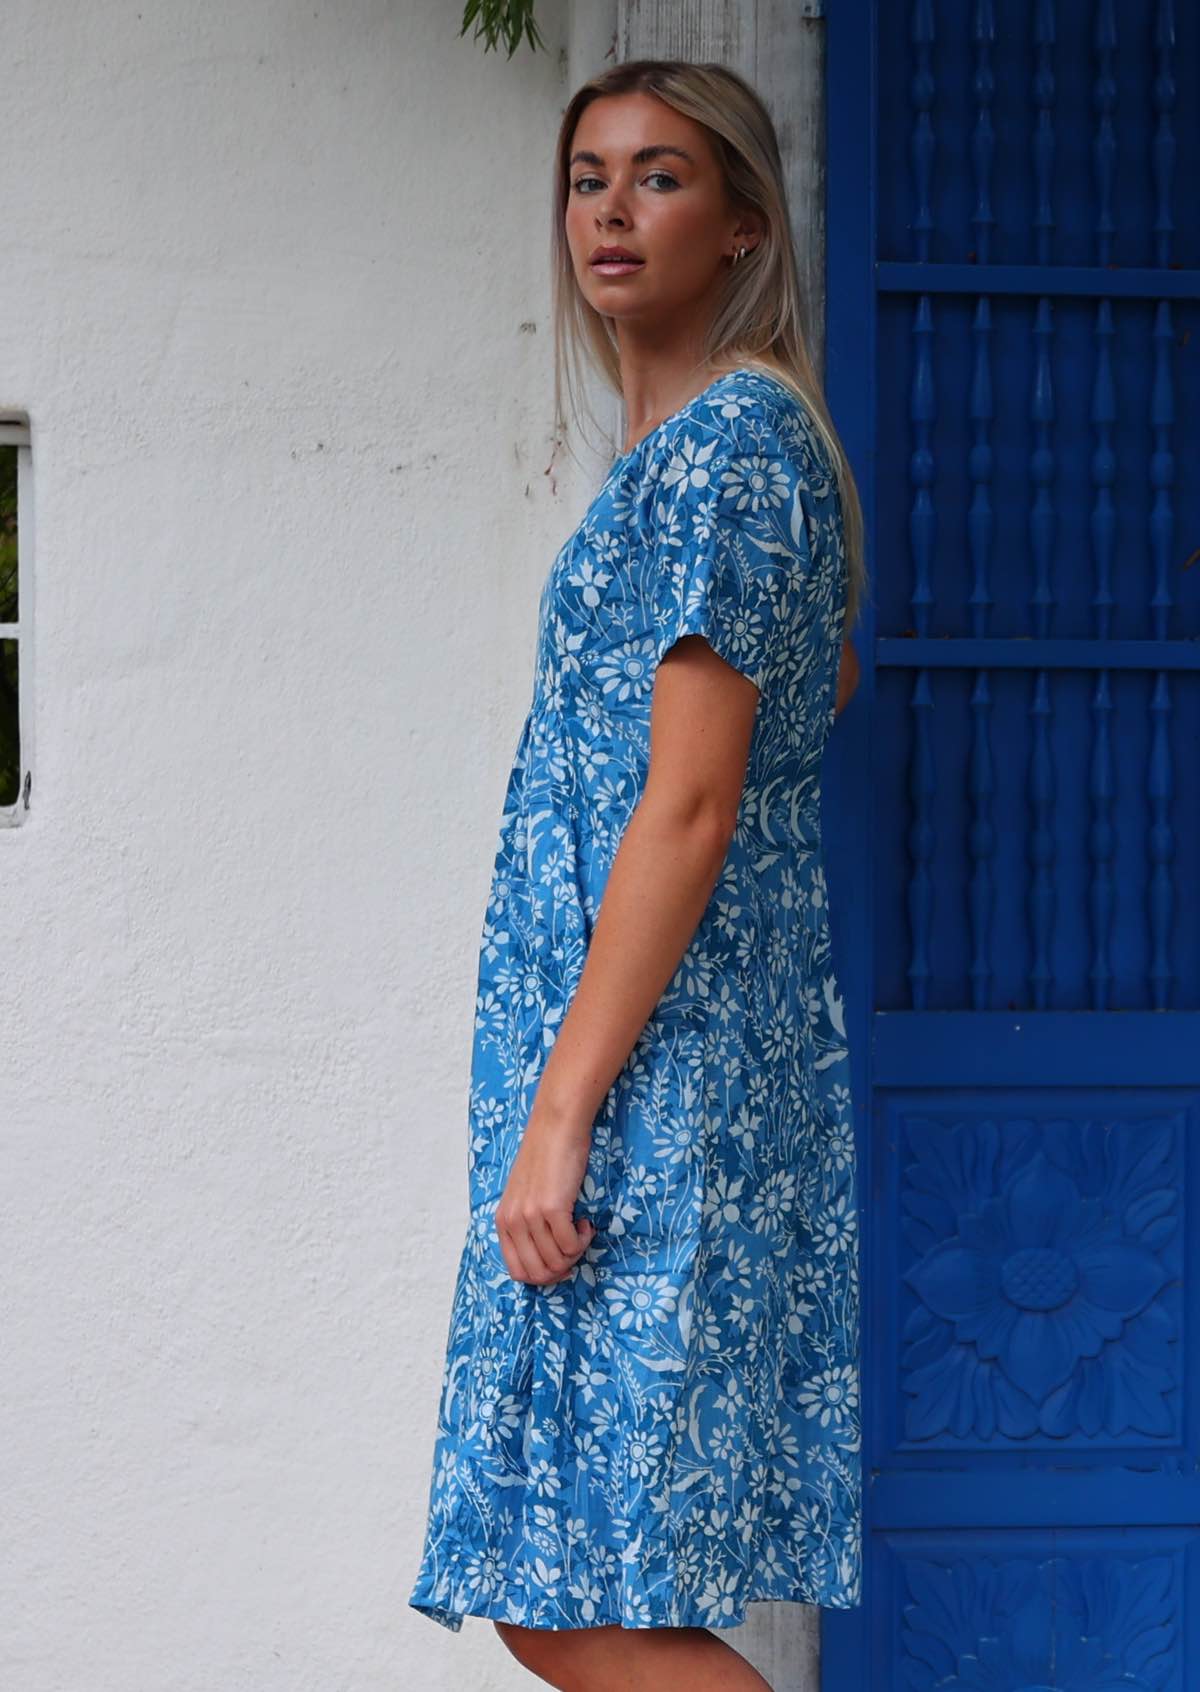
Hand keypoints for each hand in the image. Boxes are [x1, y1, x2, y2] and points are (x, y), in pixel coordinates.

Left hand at [495, 1101, 595, 1286]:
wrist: (555, 1128)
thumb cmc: (545, 1160)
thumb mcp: (524, 1197)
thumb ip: (527, 1227)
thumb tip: (549, 1263)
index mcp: (503, 1222)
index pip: (518, 1272)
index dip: (543, 1276)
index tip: (561, 1262)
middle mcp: (513, 1222)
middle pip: (538, 1274)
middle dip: (562, 1268)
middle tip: (574, 1247)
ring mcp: (531, 1216)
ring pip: (557, 1261)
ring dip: (576, 1251)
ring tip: (579, 1228)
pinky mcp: (552, 1208)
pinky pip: (571, 1245)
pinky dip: (583, 1239)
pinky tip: (584, 1221)